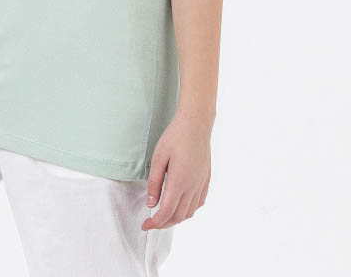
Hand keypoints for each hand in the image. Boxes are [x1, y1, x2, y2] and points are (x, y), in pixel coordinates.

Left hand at [141, 110, 210, 230]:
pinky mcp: (206, 179)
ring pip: (190, 212)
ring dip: (176, 218)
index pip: (167, 212)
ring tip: (163, 216)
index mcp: (179, 181)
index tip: (144, 225)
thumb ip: (154, 182)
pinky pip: (198, 203)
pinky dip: (189, 210)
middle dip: (163, 224)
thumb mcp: (158, 157)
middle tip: (151, 223)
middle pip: (178, 216)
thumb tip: (151, 204)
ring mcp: (201, 183)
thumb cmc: (175, 136)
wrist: (196, 124)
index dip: (155, 223)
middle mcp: (193, 186)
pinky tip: (181, 206)